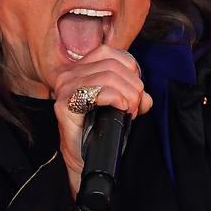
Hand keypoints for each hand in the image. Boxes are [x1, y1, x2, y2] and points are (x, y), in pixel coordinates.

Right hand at [53, 46, 152, 196]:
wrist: (85, 157)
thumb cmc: (101, 129)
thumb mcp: (122, 105)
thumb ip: (135, 94)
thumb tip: (146, 97)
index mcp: (80, 68)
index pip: (110, 53)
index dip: (130, 69)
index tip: (135, 90)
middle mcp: (69, 74)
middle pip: (112, 65)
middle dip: (133, 85)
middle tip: (136, 106)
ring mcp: (65, 88)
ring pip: (108, 76)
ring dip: (128, 94)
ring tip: (130, 111)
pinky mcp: (65, 104)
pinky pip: (98, 91)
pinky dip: (116, 98)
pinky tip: (122, 109)